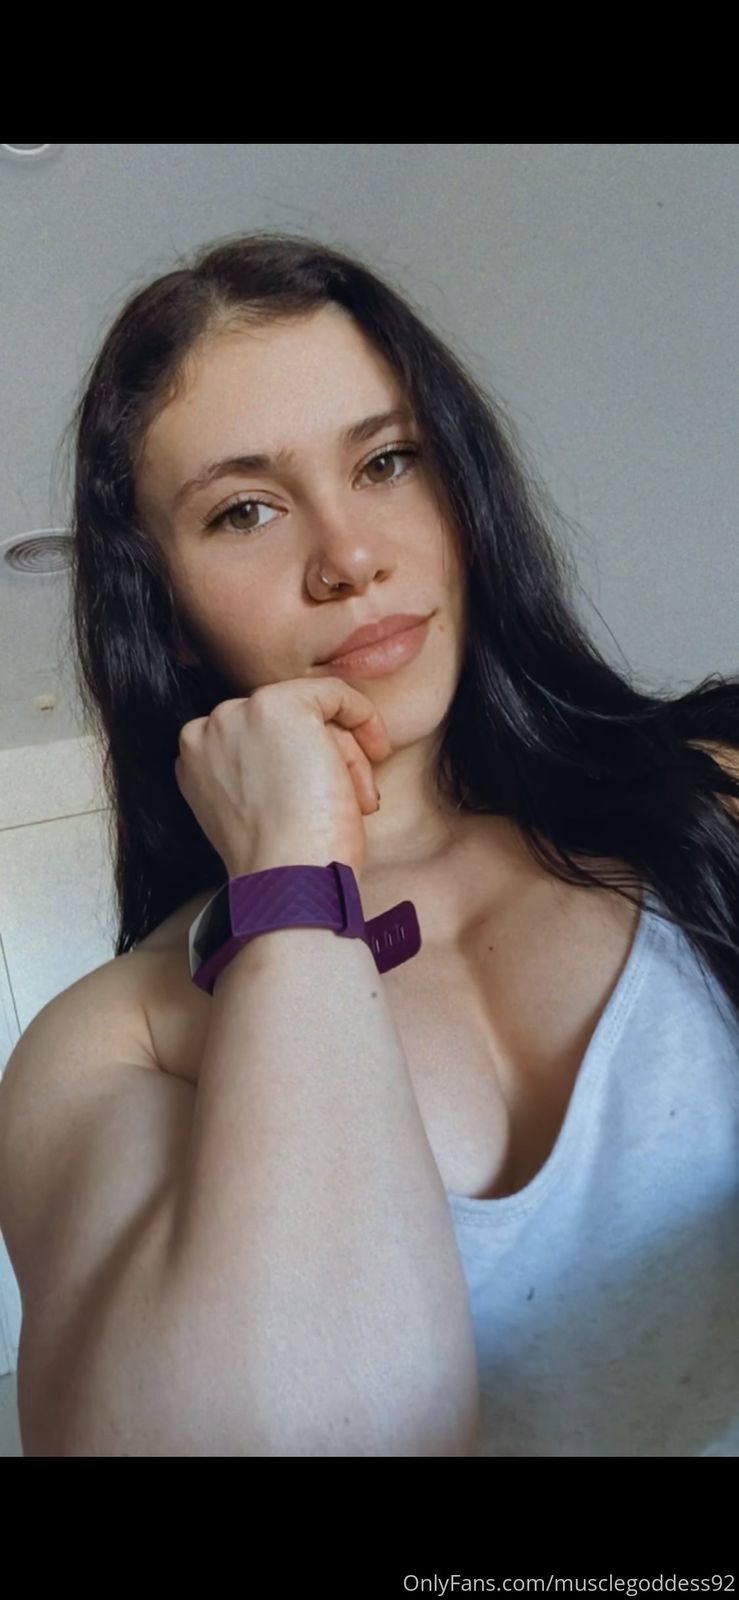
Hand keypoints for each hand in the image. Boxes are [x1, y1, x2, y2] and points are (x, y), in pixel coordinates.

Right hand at [174, 678, 391, 881]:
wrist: (289, 879)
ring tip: (357, 801)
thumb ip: (261, 771)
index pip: (260, 739)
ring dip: (344, 755)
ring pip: (312, 713)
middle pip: (285, 725)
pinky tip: (378, 749)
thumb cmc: (286, 861)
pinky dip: (363, 717)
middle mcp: (207, 729)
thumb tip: (306, 751)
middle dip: (326, 759)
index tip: (329, 798)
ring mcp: (240, 713)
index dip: (301, 768)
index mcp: (195, 758)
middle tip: (354, 803)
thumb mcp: (259, 808)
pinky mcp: (279, 705)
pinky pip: (334, 693)